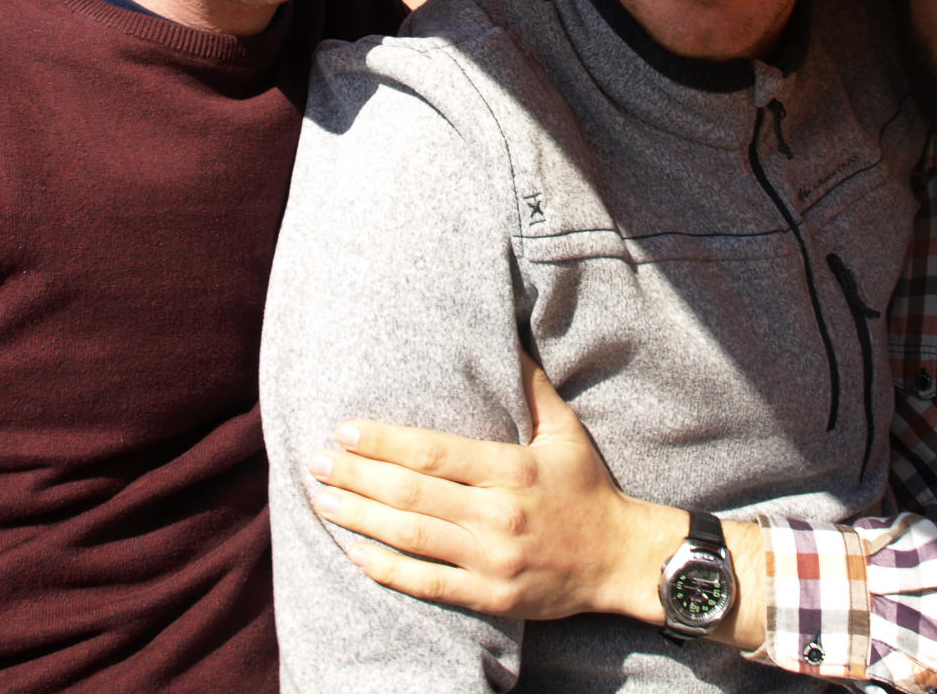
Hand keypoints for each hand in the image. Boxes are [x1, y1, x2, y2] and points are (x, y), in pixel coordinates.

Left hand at [307, 352, 686, 621]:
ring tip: (323, 501)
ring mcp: (492, 559)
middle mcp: (498, 514)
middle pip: (412, 493)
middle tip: (316, 463)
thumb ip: (531, 388)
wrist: (620, 560)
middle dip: (357, 476)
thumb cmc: (588, 489)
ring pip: (411, 537)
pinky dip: (386, 570)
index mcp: (513, 469)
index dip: (383, 442)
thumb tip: (506, 339)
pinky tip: (354, 554)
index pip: (434, 452)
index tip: (345, 431)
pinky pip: (427, 584)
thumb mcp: (565, 431)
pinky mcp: (489, 596)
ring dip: (360, 518)